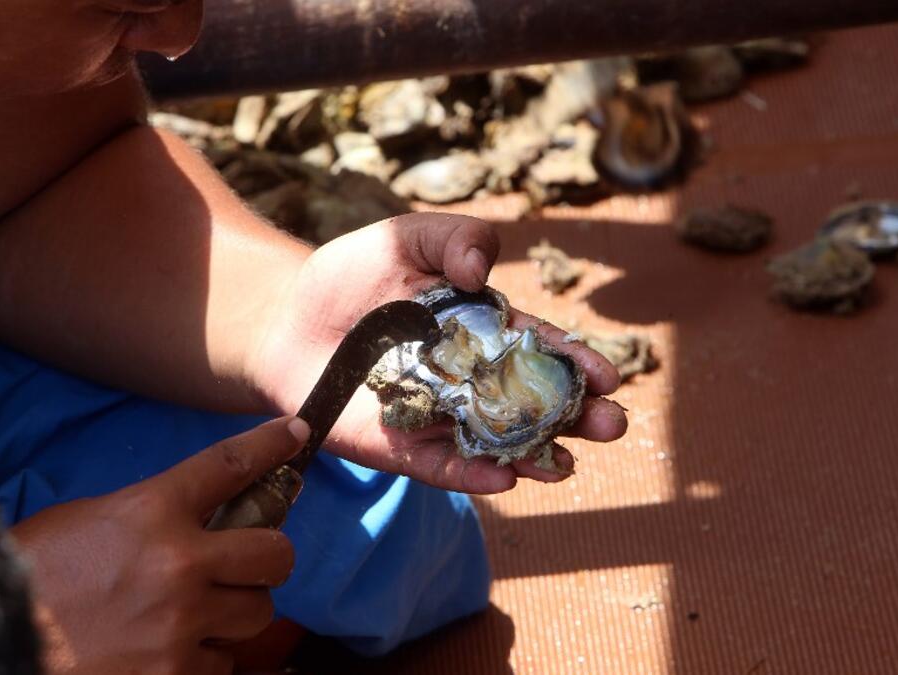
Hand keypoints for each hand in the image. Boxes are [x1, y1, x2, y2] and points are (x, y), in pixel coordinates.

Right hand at [11, 416, 308, 674]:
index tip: (296, 434)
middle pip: (276, 552)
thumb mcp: (84, 519)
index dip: (272, 445)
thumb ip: (148, 514)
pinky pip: (225, 663)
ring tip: (195, 616)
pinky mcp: (177, 672)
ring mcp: (183, 622)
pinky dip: (206, 660)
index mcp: (152, 510)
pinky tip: (170, 652)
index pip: (231, 464)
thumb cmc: (32, 576)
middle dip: (268, 558)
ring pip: (258, 612)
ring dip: (235, 613)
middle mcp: (179, 562)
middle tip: (248, 565)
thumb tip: (197, 513)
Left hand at [252, 213, 627, 493]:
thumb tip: (483, 270)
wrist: (286, 318)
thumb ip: (455, 239)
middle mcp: (474, 379)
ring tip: (566, 466)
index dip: (576, 363)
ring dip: (536, 456)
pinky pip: (443, 466)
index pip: (542, 349)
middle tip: (612, 425)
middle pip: (534, 403)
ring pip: (499, 443)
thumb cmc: (353, 274)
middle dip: (576, 416)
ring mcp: (441, 417)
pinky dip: (471, 474)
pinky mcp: (403, 447)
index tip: (608, 376)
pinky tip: (502, 479)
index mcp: (487, 330)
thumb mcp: (407, 237)